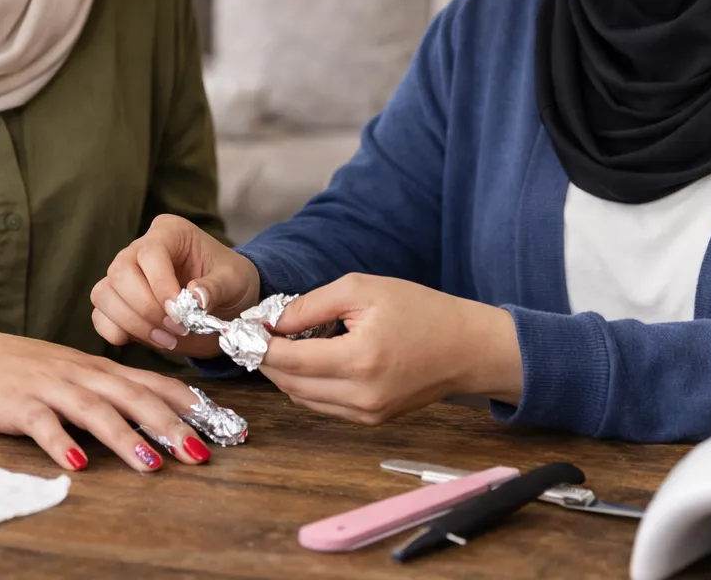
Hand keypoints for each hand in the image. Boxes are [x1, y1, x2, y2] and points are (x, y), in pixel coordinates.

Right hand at [0, 319, 215, 473]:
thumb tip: (149, 411)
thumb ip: (105, 389)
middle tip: (202, 452)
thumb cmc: (18, 369)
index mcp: (97, 368)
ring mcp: (49, 387)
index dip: (188, 402)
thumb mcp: (70, 373)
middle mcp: (80, 373)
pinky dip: (62, 444)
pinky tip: (79, 465)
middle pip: (133, 397)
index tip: (223, 423)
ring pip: (95, 410)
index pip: (152, 382)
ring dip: (125, 438)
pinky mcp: (17, 404)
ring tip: (152, 464)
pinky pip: (43, 424)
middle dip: (171, 425)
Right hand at [91, 214, 260, 357]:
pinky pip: (99, 315)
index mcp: (169, 232)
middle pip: (120, 273)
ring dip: (133, 323)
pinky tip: (145, 340)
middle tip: (177, 330)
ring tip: (167, 339)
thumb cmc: (230, 281)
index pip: (150, 252)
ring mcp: (123, 275)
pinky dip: (115, 332)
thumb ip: (216, 287)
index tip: (181, 313)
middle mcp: (139, 249)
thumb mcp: (234, 280)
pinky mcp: (117, 302)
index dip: (160, 285)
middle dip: (146, 308)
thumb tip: (195, 298)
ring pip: (104, 294)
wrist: (225, 303)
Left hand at [258, 274, 522, 424]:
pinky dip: (309, 384)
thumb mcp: (363, 289)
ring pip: (303, 399)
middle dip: (267, 360)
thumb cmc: (421, 311)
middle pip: (290, 384)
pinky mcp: (371, 420)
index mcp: (359, 360)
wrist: (467, 348)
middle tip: (257, 334)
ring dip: (286, 373)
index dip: (258, 345)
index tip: (242, 329)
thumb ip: (310, 305)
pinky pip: (324, 405)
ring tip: (285, 343)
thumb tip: (271, 322)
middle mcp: (360, 396)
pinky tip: (312, 359)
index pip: (288, 361)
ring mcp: (366, 414)